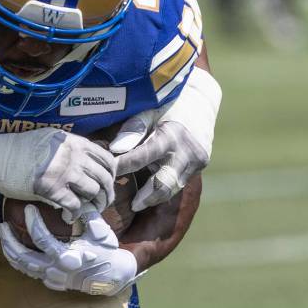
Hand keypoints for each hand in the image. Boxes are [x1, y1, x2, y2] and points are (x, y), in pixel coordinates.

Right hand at [0, 128, 116, 215]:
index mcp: (74, 142)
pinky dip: (75, 215)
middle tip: (103, 203)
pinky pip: (74, 206)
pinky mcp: (51, 189)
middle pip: (104, 178)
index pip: (106, 159)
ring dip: (94, 206)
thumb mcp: (51, 138)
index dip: (111, 175)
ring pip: (93, 193)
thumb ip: (72, 146)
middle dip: (107, 194)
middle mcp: (72, 155)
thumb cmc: (21, 149)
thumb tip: (93, 155)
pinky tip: (70, 219)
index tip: (107, 184)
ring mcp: (63, 172)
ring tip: (88, 211)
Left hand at [0, 205, 138, 295]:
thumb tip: (75, 195)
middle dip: (10, 240)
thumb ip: (87, 212)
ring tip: (3, 234)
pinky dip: (18, 261)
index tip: (28, 208)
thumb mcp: (100, 230)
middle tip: (2, 225)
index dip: (32, 222)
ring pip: (23, 267)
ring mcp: (53, 278)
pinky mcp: (52, 282)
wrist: (112, 275)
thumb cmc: (106, 250)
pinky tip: (11, 249)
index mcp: (68, 257)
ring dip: (10, 250)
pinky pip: (29, 272)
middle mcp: (56, 270)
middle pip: (24, 257)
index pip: (42, 239)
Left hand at [110, 67, 220, 209]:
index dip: (122, 166)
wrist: (199, 102)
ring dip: (154, 196)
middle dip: (145, 197)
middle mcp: (186, 151)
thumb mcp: (148, 110)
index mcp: (170, 135)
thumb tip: (115, 149)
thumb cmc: (166, 104)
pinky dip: (165, 188)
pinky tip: (151, 194)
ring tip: (136, 202)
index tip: (107, 172)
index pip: (141, 157)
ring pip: (173, 187)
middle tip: (129, 205)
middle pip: (163, 184)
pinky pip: (179, 182)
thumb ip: (133, 129)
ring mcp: (196, 160)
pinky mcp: (200, 165)